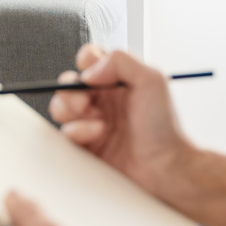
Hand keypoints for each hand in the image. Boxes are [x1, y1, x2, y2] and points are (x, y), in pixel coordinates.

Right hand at [49, 45, 196, 199]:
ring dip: (70, 111)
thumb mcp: (152, 80)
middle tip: (86, 101)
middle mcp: (102, 98)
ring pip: (60, 106)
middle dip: (70, 90)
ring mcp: (91, 120)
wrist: (164, 166)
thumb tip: (89, 71)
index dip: (85, 62)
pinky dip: (77, 131)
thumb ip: (121, 61)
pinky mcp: (84, 143)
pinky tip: (97, 135)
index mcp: (116, 80)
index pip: (89, 59)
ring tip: (95, 120)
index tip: (93, 75)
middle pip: (68, 82)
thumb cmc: (164, 127)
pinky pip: (64, 132)